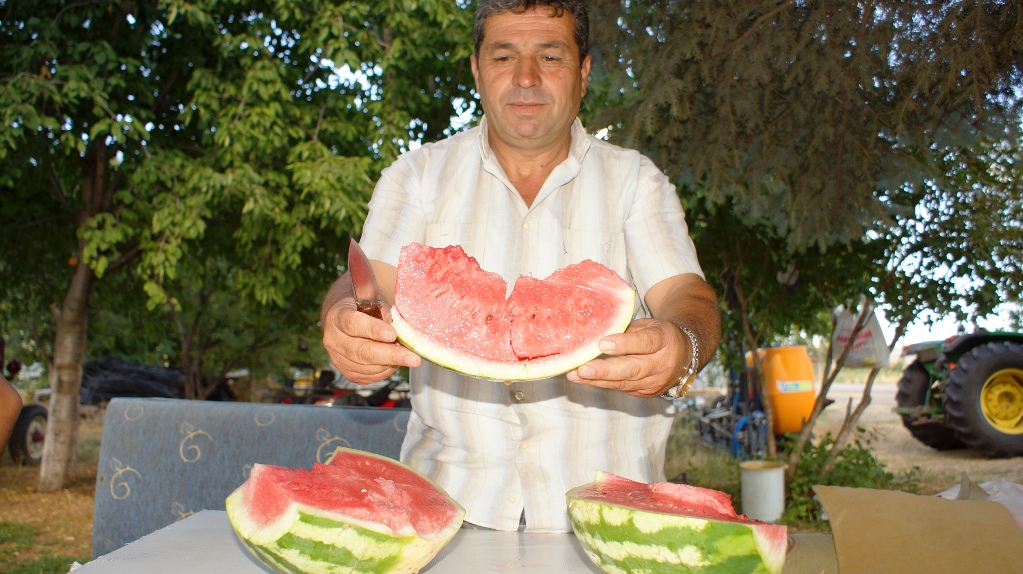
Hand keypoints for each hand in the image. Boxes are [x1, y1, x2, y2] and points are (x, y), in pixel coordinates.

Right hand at [321, 298, 420, 384]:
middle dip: (391, 355)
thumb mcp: (371, 299)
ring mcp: (338, 359)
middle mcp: (334, 340)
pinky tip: (395, 362)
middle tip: (413, 358)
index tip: (392, 335)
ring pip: (367, 367)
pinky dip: (386, 371)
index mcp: (337, 316)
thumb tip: (401, 329)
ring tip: (408, 357)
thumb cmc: (361, 306)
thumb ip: (384, 311)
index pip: (354, 324)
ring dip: (391, 363)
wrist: (342, 319)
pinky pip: (369, 376)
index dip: (373, 330)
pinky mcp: (347, 373)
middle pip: (362, 351)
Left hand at [566, 318, 688, 397]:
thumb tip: (596, 334)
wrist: (685, 356)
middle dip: (605, 370)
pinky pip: (622, 388)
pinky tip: (583, 379)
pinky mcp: (647, 393)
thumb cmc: (660, 335)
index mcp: (665, 340)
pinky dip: (602, 384)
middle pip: (633, 369)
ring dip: (597, 380)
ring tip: (574, 376)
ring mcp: (655, 382)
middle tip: (582, 369)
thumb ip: (628, 331)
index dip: (624, 344)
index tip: (602, 344)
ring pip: (624, 382)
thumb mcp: (649, 325)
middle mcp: (662, 364)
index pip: (645, 343)